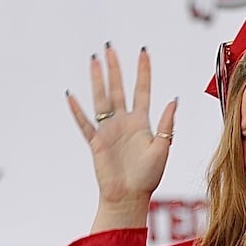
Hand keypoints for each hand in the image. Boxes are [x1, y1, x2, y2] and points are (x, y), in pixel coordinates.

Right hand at [67, 44, 177, 231]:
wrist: (129, 197)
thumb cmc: (148, 177)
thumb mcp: (163, 147)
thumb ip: (166, 124)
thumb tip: (173, 100)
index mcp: (141, 123)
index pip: (142, 90)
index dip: (143, 71)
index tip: (143, 52)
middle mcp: (123, 123)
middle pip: (117, 89)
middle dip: (114, 68)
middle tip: (109, 48)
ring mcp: (108, 131)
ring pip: (101, 100)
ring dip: (97, 80)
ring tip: (93, 61)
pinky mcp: (96, 143)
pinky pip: (85, 124)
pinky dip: (77, 110)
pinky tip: (71, 95)